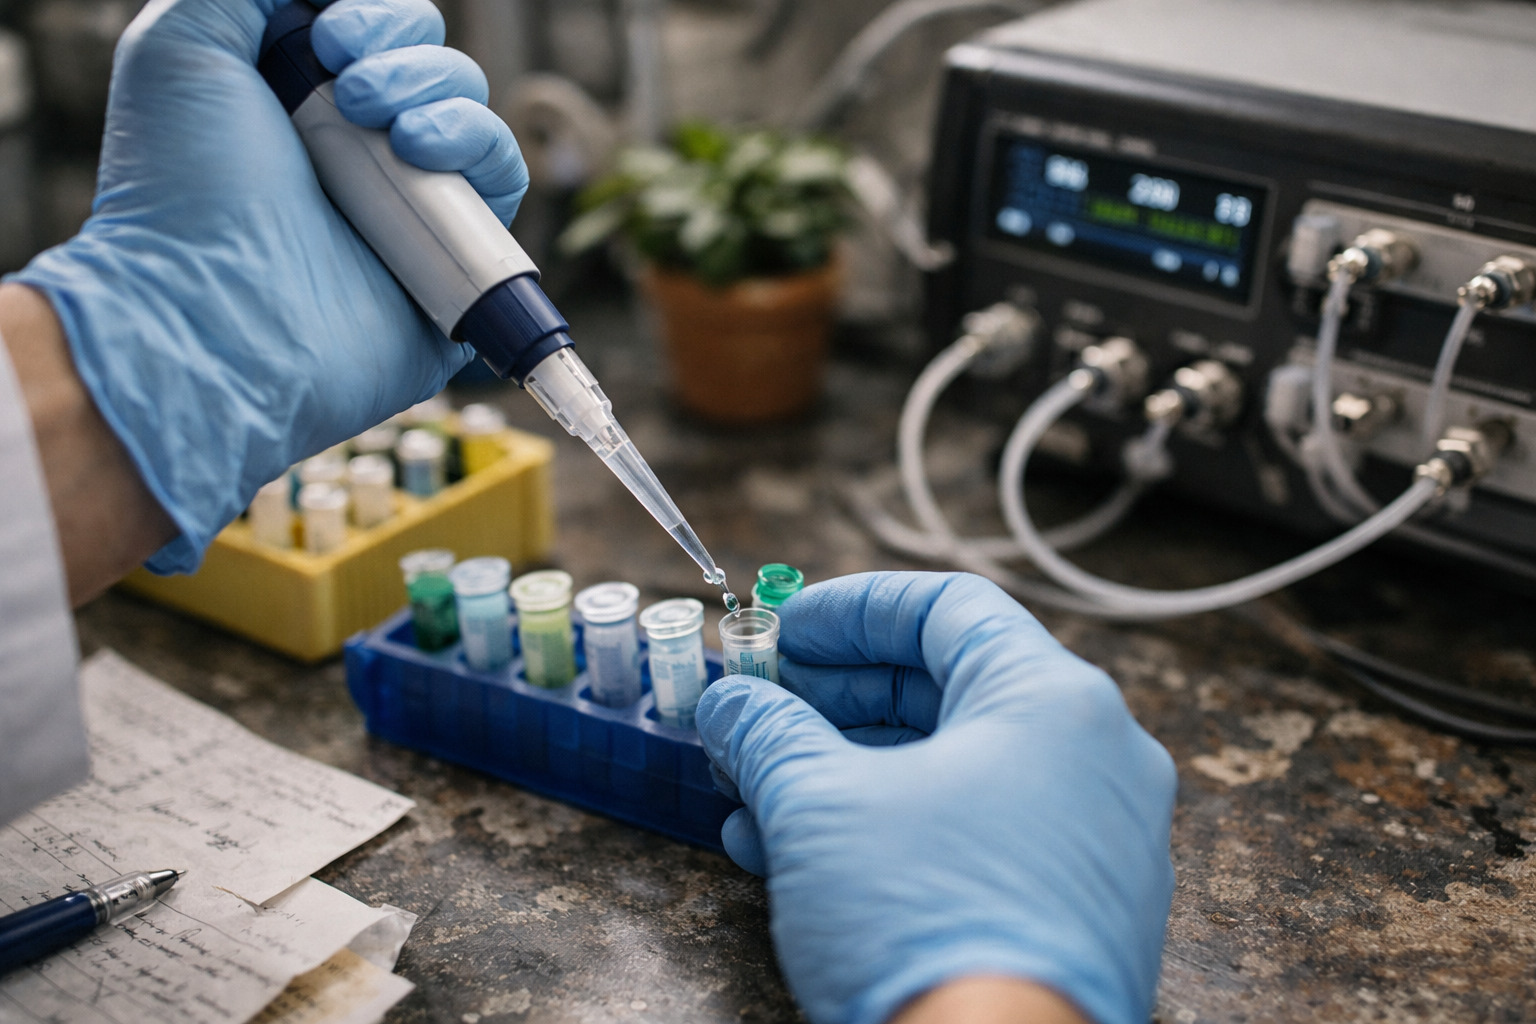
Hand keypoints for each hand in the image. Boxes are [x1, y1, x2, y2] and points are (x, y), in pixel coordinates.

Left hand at [8, 0, 527, 572]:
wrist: (215, 310)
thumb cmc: (184, 188)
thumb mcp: (181, 47)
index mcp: (299, 98)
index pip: (373, 27)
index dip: (367, 14)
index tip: (324, 35)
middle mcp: (359, 148)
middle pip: (431, 56)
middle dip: (401, 45)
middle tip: (346, 88)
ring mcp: (411, 202)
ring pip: (472, 104)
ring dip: (436, 89)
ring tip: (380, 126)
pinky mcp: (456, 253)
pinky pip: (503, 173)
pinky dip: (475, 142)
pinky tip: (419, 153)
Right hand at [695, 572, 1176, 1023]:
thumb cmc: (927, 923)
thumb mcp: (818, 805)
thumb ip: (768, 734)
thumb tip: (732, 706)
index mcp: (1054, 701)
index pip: (947, 605)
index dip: (850, 609)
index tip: (781, 629)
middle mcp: (1096, 758)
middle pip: (949, 688)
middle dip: (835, 699)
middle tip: (760, 710)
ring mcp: (1095, 839)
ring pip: (955, 771)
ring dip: (847, 771)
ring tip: (757, 791)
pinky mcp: (1077, 909)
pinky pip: (978, 837)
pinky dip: (893, 829)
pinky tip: (801, 855)